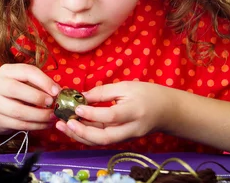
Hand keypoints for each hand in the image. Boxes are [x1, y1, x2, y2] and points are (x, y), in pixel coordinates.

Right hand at [0, 64, 60, 133]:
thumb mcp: (23, 82)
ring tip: (53, 117)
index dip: (43, 81)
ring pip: (17, 111)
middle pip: (16, 89)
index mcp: (6, 71)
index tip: (57, 91)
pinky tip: (46, 124)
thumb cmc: (14, 93)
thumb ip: (39, 85)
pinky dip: (35, 126)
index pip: (26, 71)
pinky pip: (18, 125)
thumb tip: (60, 92)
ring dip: (39, 115)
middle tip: (53, 104)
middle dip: (38, 97)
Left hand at [55, 81, 175, 145]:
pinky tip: (73, 127)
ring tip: (62, 126)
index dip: (93, 113)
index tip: (77, 107)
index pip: (111, 116)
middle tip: (64, 123)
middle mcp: (131, 129)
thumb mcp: (126, 86)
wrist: (168, 111)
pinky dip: (86, 135)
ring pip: (101, 142)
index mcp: (134, 111)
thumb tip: (81, 97)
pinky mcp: (122, 140)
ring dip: (80, 136)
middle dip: (82, 132)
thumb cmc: (148, 94)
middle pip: (105, 137)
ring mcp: (127, 137)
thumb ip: (103, 92)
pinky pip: (102, 140)